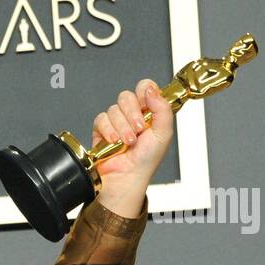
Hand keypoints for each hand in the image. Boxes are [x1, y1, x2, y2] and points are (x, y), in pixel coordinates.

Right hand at [90, 79, 173, 216]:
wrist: (128, 177)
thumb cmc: (146, 161)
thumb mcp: (163, 133)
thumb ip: (162, 109)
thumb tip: (152, 90)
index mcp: (149, 111)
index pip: (145, 87)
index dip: (144, 92)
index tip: (147, 105)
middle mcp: (132, 114)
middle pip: (126, 96)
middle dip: (132, 114)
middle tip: (138, 129)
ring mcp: (116, 121)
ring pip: (114, 109)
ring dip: (122, 127)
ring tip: (128, 141)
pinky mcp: (101, 130)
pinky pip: (101, 119)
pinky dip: (108, 130)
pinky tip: (114, 141)